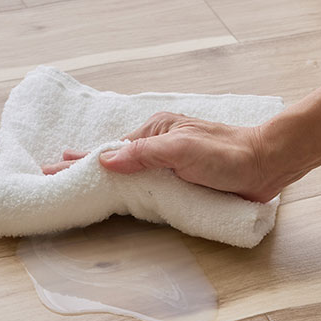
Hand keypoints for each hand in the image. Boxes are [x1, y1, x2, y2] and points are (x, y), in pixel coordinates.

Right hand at [41, 111, 301, 202]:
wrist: (266, 164)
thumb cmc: (227, 154)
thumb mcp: (182, 150)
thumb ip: (144, 155)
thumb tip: (105, 158)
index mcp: (155, 132)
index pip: (109, 150)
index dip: (81, 160)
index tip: (54, 166)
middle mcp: (159, 144)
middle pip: (114, 157)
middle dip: (84, 163)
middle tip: (55, 170)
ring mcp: (169, 161)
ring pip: (128, 169)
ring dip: (103, 173)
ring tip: (78, 176)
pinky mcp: (181, 178)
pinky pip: (145, 182)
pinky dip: (126, 184)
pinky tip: (119, 188)